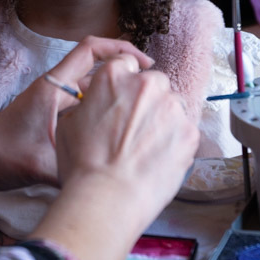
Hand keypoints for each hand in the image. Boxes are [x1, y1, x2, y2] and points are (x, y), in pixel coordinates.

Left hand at [0, 37, 153, 191]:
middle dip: (125, 77)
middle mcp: (56, 90)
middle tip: (153, 92)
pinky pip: (85, 110)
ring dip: (115, 97)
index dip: (120, 48)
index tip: (144, 63)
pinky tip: (120, 132)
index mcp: (53, 87)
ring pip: (93, 92)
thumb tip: (112, 178)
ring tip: (144, 112)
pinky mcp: (54, 120)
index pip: (90, 49)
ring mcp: (55, 105)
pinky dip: (103, 114)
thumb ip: (74, 168)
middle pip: (97, 70)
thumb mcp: (42, 164)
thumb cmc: (2, 156)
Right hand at [54, 58, 199, 229]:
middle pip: (153, 82)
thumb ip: (90, 104)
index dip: (124, 81)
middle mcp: (145, 84)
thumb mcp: (70, 123)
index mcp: (112, 76)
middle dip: (147, 99)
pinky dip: (176, 141)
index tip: (124, 96)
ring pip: (172, 105)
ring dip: (163, 119)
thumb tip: (98, 107)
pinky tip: (158, 159)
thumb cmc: (82, 164)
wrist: (107, 197)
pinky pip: (185, 129)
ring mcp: (171, 107)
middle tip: (134, 127)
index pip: (126, 63)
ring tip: (147, 147)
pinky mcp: (190, 131)